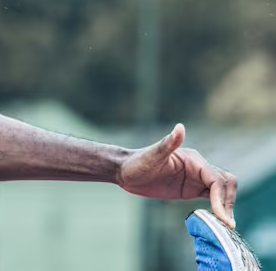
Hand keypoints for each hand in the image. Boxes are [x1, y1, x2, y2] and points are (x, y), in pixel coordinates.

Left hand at [117, 123, 237, 227]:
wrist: (125, 171)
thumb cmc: (137, 162)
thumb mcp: (152, 155)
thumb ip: (168, 143)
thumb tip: (180, 127)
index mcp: (193, 159)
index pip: (216, 178)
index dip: (221, 196)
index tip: (221, 215)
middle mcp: (198, 167)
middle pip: (225, 183)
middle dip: (228, 201)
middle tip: (227, 223)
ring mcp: (195, 178)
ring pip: (222, 190)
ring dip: (226, 206)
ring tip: (225, 226)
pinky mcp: (191, 189)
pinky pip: (211, 197)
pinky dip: (218, 208)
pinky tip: (216, 221)